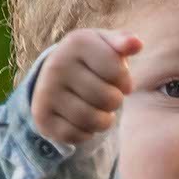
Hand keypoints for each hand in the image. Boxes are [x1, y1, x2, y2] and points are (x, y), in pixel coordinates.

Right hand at [30, 28, 142, 145]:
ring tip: (99, 110)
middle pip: (109, 99)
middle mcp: (57, 65)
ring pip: (93, 121)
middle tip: (108, 96)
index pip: (118, 74)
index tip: (119, 79)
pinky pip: (76, 136)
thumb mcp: (107, 44)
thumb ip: (124, 42)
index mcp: (77, 43)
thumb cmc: (93, 58)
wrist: (55, 73)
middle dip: (115, 101)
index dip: (125, 82)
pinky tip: (82, 121)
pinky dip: (86, 133)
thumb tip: (136, 44)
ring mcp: (46, 91)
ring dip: (104, 121)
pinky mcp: (41, 116)